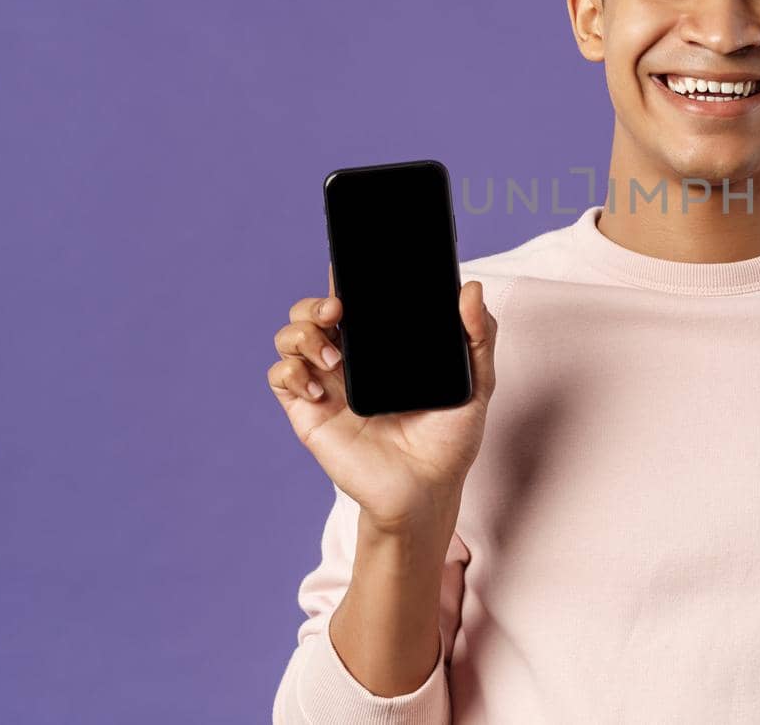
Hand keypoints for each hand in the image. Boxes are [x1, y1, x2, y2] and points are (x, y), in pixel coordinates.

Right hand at [267, 263, 499, 530]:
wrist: (428, 490)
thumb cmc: (450, 439)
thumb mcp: (475, 382)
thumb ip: (478, 336)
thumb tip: (472, 289)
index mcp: (383, 347)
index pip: (355, 301)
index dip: (345, 279)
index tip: (350, 269)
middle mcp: (350, 360)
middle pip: (313, 312)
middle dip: (315, 301)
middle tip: (338, 310)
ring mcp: (327, 384)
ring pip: (290, 337)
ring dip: (302, 333)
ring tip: (332, 355)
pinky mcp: (309, 413)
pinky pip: (281, 377)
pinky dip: (290, 371)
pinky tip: (318, 388)